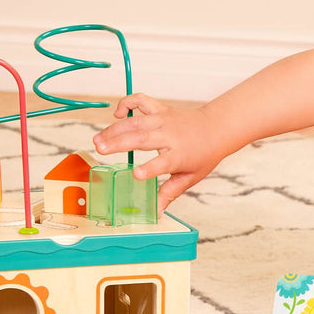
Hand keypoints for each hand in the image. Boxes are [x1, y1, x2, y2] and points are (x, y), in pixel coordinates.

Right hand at [92, 94, 225, 211]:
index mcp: (179, 155)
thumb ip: (170, 192)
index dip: (149, 169)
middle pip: (142, 138)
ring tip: (98, 140)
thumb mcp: (190, 177)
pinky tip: (116, 114)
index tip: (136, 175)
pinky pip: (141, 100)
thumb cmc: (203, 155)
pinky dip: (127, 103)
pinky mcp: (161, 109)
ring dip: (115, 128)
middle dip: (119, 143)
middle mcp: (170, 135)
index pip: (163, 163)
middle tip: (100, 149)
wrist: (215, 128)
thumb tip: (156, 212)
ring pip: (136, 121)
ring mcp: (164, 120)